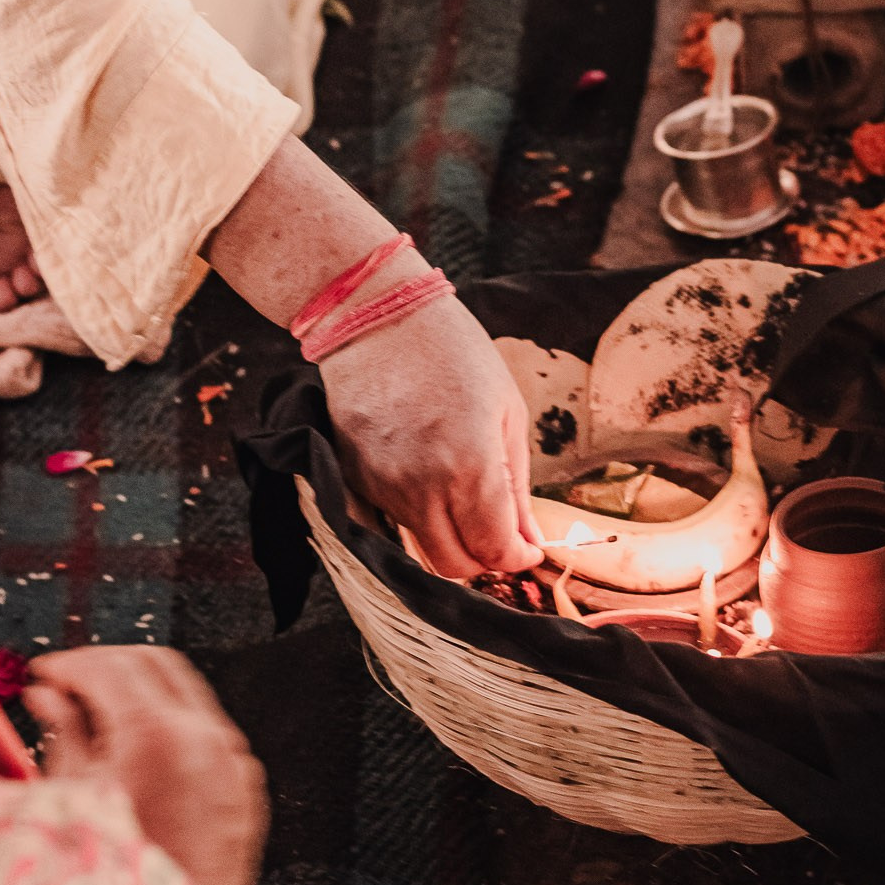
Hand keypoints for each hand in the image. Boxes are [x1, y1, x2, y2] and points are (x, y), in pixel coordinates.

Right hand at [25, 645, 267, 884]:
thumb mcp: (74, 803)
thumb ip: (64, 736)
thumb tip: (48, 697)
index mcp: (156, 736)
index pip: (109, 667)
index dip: (69, 664)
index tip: (42, 674)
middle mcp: (204, 738)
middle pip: (154, 664)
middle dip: (107, 664)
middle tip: (67, 683)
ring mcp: (231, 762)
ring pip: (185, 694)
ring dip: (140, 691)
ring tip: (95, 716)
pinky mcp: (243, 788)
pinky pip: (206, 733)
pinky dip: (169, 724)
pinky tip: (134, 749)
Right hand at [203, 137, 542, 579]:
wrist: (374, 317)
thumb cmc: (451, 351)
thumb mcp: (506, 409)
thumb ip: (516, 484)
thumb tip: (529, 538)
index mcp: (470, 466)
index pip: (494, 551)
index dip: (517, 558)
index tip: (527, 548)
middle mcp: (422, 488)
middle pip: (454, 566)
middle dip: (485, 560)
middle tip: (501, 536)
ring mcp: (382, 487)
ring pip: (420, 550)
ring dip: (451, 541)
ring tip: (467, 503)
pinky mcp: (355, 480)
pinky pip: (390, 523)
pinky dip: (417, 520)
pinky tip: (430, 486)